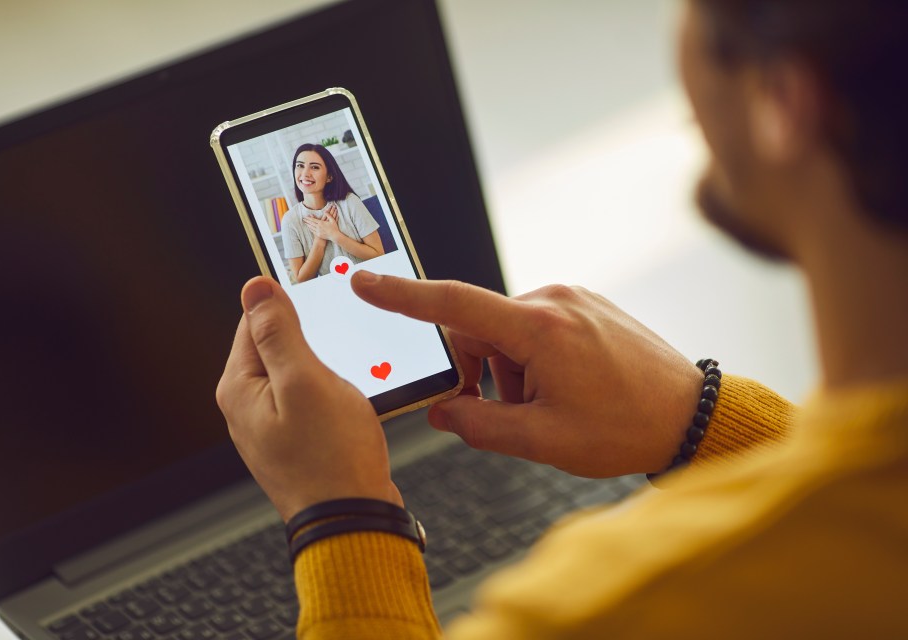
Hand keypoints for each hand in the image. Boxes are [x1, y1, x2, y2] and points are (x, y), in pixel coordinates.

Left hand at [216, 276, 401, 521]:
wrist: (352, 519)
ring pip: (296, 373)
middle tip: (340, 346)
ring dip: (324, 367)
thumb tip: (255, 288)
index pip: (255, 320)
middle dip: (310, 339)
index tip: (322, 303)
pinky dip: (330, 392)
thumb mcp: (305, 381)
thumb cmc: (331, 458)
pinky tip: (349, 403)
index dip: (290, 305)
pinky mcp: (296, 441)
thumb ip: (278, 332)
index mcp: (240, 388)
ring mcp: (271, 427)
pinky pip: (309, 400)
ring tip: (347, 381)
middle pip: (275, 346)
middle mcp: (247, 407)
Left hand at [304, 204, 340, 240]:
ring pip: (311, 227)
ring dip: (308, 225)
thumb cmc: (334, 228)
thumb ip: (329, 215)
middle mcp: (318, 227)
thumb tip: (325, 212)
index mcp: (321, 223)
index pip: (313, 220)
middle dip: (307, 221)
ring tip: (305, 223)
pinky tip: (309, 228)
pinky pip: (313, 231)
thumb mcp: (332, 220)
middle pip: (311, 223)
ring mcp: (318, 231)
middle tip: (303, 219)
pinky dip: (310, 229)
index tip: (305, 216)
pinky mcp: (318, 234)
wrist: (334, 236)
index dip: (308, 218)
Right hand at [351, 273, 703, 476]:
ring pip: (507, 333)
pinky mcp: (585, 306)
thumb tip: (444, 412)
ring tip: (551, 407)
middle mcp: (554, 301)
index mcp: (539, 328)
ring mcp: (573, 300)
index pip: (454, 305)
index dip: (403, 296)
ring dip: (510, 371)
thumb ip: (480, 425)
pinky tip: (566, 389)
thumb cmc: (626, 428)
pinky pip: (536, 327)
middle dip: (482, 373)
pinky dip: (533, 359)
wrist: (691, 416)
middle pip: (479, 331)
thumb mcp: (543, 440)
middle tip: (515, 414)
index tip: (365, 283)